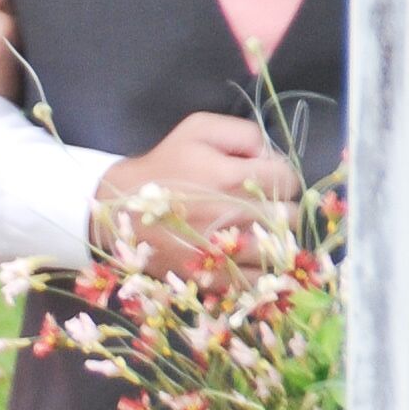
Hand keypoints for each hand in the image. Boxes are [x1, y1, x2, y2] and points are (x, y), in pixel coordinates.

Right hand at [92, 111, 299, 270]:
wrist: (120, 211)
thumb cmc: (162, 166)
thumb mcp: (198, 128)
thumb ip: (244, 132)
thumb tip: (269, 155)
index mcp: (232, 178)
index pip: (288, 179)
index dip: (280, 176)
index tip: (264, 178)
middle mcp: (232, 217)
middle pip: (288, 216)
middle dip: (279, 207)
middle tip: (259, 205)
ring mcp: (222, 253)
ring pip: (277, 251)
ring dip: (272, 240)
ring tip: (255, 232)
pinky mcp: (211, 279)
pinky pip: (255, 281)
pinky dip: (259, 271)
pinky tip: (247, 258)